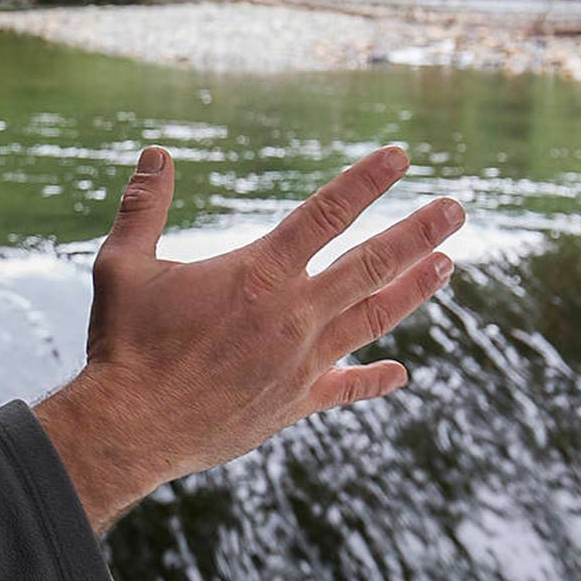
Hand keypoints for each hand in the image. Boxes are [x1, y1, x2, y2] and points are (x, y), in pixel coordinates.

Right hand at [33, 145, 463, 532]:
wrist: (132, 426)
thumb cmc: (124, 342)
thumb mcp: (123, 264)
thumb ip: (144, 207)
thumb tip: (155, 154)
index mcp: (257, 273)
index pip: (325, 213)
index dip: (366, 182)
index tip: (400, 156)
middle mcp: (292, 313)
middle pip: (370, 263)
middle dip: (418, 233)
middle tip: (456, 210)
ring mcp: (300, 361)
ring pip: (372, 318)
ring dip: (413, 289)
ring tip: (447, 266)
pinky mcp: (293, 402)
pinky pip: (345, 389)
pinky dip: (374, 380)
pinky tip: (401, 373)